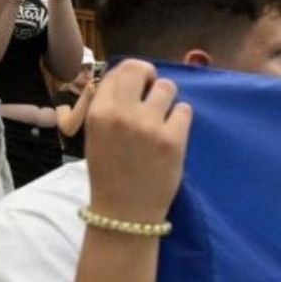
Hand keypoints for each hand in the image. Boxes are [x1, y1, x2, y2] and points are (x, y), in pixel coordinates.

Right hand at [83, 59, 192, 224]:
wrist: (124, 212)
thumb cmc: (110, 172)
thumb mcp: (95, 135)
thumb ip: (108, 105)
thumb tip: (126, 76)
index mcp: (98, 112)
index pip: (118, 71)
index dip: (132, 75)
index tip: (138, 85)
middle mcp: (122, 114)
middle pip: (141, 69)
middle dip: (150, 77)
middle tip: (152, 93)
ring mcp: (149, 126)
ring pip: (167, 87)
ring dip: (166, 100)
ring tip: (161, 119)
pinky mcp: (173, 139)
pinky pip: (185, 109)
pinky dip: (180, 119)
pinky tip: (171, 134)